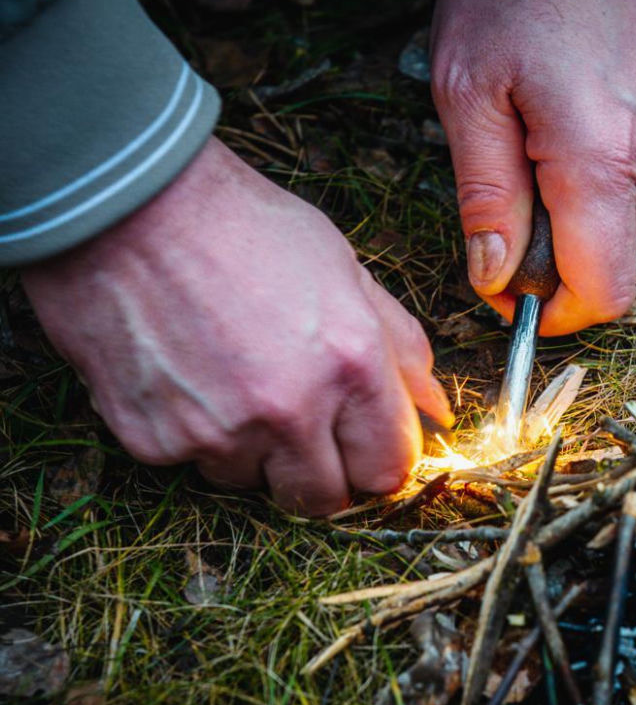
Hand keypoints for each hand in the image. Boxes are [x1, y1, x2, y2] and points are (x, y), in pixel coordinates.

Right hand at [22, 137, 451, 514]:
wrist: (129, 204)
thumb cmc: (246, 227)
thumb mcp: (346, 271)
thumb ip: (401, 347)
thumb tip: (437, 408)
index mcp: (350, 365)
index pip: (389, 470)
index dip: (379, 460)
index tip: (365, 447)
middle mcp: (288, 411)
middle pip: (325, 499)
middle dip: (324, 471)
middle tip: (305, 427)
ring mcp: (217, 431)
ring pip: (253, 482)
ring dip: (255, 451)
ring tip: (236, 380)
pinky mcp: (154, 439)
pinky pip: (190, 462)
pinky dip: (196, 433)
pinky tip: (190, 375)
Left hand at [430, 0, 635, 334]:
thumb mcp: (469, 94)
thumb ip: (486, 199)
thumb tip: (495, 278)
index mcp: (600, 164)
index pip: (601, 292)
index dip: (553, 315)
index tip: (508, 296)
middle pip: (608, 263)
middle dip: (551, 265)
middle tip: (497, 212)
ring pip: (618, 225)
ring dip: (566, 221)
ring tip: (521, 153)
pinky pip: (628, 184)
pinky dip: (586, 186)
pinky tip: (551, 131)